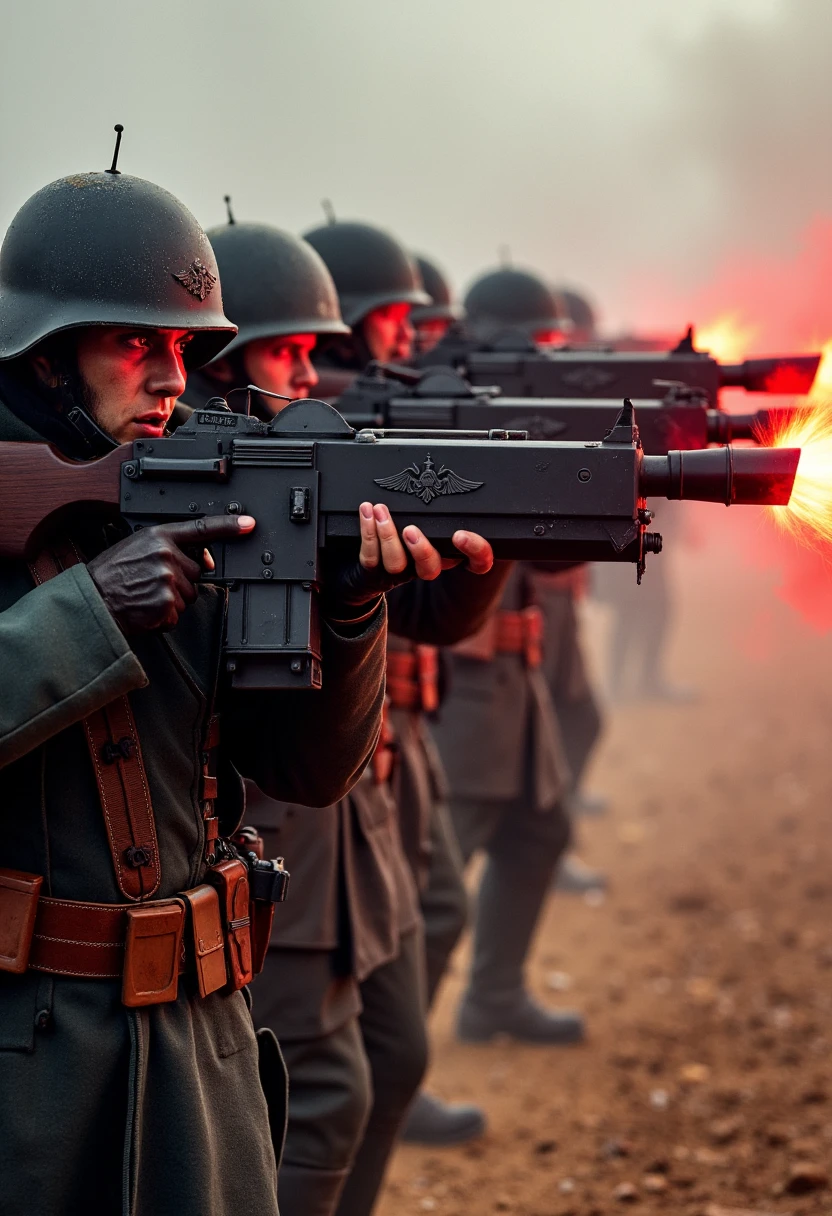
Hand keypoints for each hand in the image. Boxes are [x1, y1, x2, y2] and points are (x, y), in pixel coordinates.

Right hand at [88, 515, 254, 633]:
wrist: (93, 598)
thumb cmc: (112, 573)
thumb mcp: (138, 545)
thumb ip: (171, 546)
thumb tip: (205, 560)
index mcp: (159, 536)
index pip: (202, 528)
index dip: (229, 526)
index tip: (249, 524)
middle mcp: (166, 555)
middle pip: (196, 573)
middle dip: (180, 580)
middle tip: (152, 581)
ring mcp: (168, 580)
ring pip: (189, 595)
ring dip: (172, 599)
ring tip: (146, 594)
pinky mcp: (167, 605)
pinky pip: (178, 614)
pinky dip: (165, 616)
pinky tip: (146, 606)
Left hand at [322, 503, 493, 615]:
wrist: (367, 570)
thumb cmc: (408, 531)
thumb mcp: (431, 517)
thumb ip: (440, 504)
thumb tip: (443, 469)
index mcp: (449, 552)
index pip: (477, 561)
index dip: (475, 551)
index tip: (461, 535)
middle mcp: (427, 565)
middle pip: (432, 568)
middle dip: (422, 550)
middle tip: (411, 530)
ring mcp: (400, 572)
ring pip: (397, 563)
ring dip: (387, 535)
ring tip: (380, 511)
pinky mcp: (375, 571)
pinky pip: (371, 556)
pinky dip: (368, 532)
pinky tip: (367, 513)